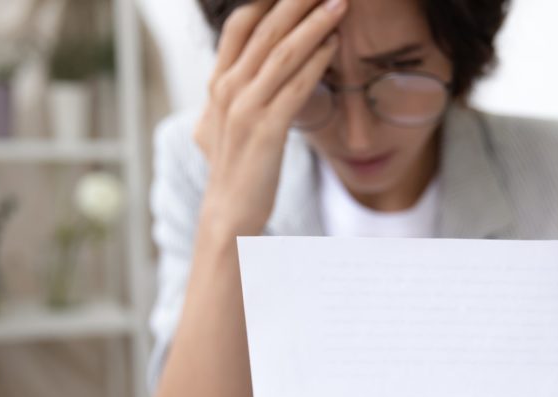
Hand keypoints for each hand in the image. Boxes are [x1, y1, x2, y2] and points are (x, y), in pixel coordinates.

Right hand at [194, 0, 345, 235]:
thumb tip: (230, 79)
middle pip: (265, 29)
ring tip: (339, 4)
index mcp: (219, 84)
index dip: (267, 1)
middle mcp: (228, 89)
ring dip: (314, 23)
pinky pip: (295, 87)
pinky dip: (316, 62)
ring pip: (283, 53)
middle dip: (297, 2)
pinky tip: (334, 45)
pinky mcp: (266, 129)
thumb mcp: (220, 126)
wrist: (228, 213)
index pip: (240, 26)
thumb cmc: (233, 170)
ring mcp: (245, 108)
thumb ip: (227, 97)